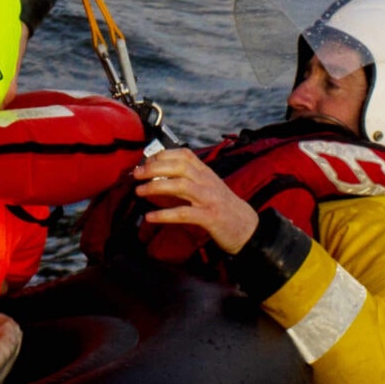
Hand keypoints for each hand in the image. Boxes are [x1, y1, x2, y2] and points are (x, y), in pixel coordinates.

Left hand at [133, 147, 258, 252]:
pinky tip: (150, 217)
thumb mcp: (209, 188)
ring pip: (181, 186)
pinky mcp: (210, 217)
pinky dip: (165, 214)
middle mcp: (208, 182)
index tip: (145, 160)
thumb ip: (191, 180)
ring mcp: (210, 199)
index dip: (163, 154)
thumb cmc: (224, 208)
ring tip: (139, 191)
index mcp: (207, 173)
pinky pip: (184, 213)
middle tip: (136, 173)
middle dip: (154, 167)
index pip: (184, 155)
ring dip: (156, 186)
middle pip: (179, 166)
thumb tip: (162, 176)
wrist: (249, 229)